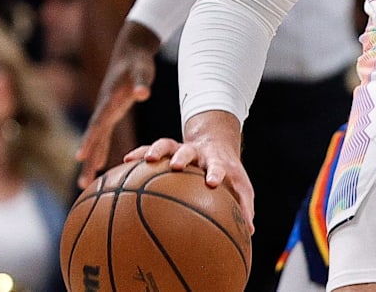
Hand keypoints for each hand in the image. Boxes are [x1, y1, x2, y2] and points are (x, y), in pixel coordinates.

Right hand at [76, 22, 159, 188]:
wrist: (131, 52)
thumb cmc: (137, 62)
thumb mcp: (141, 71)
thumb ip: (141, 83)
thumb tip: (143, 94)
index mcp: (109, 101)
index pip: (97, 124)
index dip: (89, 140)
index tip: (80, 157)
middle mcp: (104, 109)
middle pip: (93, 139)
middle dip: (88, 161)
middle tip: (83, 184)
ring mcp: (106, 111)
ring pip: (96, 140)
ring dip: (91, 160)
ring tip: (85, 183)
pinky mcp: (112, 112)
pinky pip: (104, 136)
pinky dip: (102, 149)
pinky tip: (102, 164)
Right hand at [124, 124, 253, 229]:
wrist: (217, 144)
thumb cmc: (229, 173)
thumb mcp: (239, 186)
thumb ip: (244, 205)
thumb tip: (249, 230)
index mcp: (217, 162)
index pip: (218, 166)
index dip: (216, 173)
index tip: (213, 182)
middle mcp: (198, 153)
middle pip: (190, 150)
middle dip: (184, 157)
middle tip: (176, 166)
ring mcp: (181, 149)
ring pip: (168, 144)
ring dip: (157, 150)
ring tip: (146, 159)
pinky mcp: (167, 149)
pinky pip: (150, 148)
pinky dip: (139, 152)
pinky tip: (126, 159)